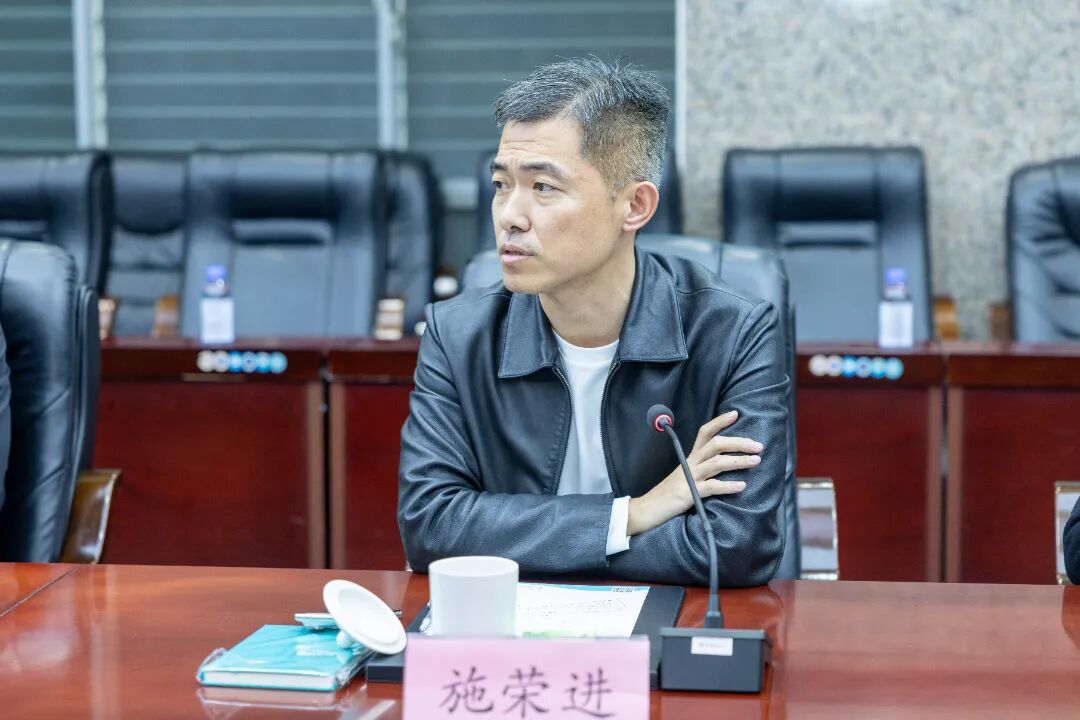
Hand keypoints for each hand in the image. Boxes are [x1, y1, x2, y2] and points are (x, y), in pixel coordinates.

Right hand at [626, 410, 761, 535]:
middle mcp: (690, 464)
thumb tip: (722, 466)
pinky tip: (741, 486)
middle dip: (738, 442)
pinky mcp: (689, 494)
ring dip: (738, 460)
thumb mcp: (685, 477)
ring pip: (716, 462)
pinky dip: (728, 486)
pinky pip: (711, 487)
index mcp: (690, 458)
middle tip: (758, 446)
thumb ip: (700, 470)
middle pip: (715, 444)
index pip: (704, 433)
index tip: (736, 414)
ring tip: (756, 461)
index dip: (719, 422)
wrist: (646, 509)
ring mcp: (689, 478)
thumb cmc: (668, 494)